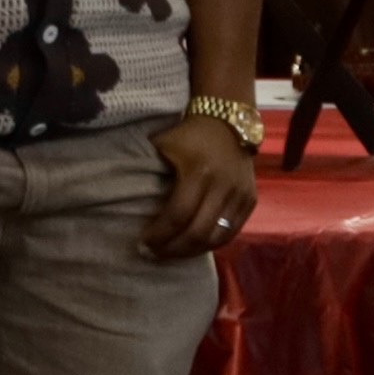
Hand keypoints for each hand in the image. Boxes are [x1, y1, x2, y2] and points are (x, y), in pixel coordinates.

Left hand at [141, 109, 258, 260]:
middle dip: (172, 249)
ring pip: (216, 239)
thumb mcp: (163, 146)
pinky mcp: (250, 200)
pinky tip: (193, 246)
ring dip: (191, 251)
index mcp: (199, 172)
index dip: (159, 235)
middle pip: (198, 233)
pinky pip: (230, 233)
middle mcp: (223, 186)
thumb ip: (148, 173)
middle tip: (153, 254)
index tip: (142, 244)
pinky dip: (211, 243)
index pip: (177, 215)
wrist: (228, 120)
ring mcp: (240, 195)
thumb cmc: (188, 135)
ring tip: (172, 253)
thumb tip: (124, 200)